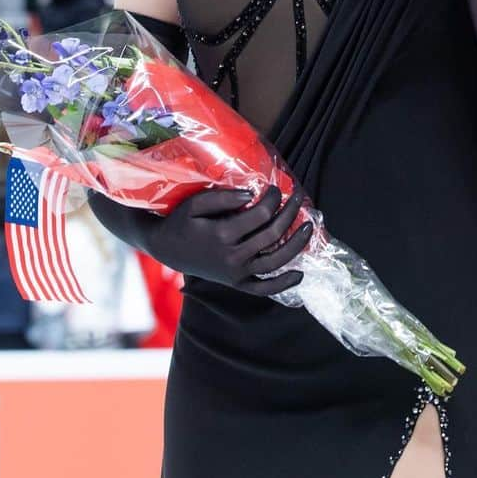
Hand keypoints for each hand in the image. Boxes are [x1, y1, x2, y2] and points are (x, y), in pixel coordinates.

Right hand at [145, 186, 316, 296]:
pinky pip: (264, 288)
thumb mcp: (195, 204)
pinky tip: (299, 275)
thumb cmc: (182, 221)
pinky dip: (283, 284)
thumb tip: (251, 194)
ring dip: (296, 244)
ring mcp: (236, 273)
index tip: (275, 188)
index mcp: (222, 235)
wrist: (167, 249)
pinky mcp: (237, 283)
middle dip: (290, 212)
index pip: (261, 215)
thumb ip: (223, 197)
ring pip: (275, 262)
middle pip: (272, 234)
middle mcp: (232, 257)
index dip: (273, 198)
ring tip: (309, 227)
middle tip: (298, 196)